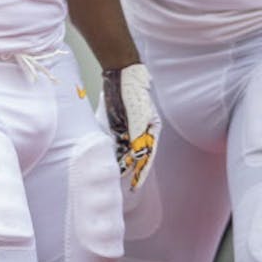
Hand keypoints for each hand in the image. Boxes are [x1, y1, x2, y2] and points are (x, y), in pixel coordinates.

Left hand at [99, 63, 159, 190]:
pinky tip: (110, 160)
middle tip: (126, 186)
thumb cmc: (134, 94)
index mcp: (152, 130)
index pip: (147, 156)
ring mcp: (129, 128)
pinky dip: (114, 151)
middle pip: (137, 155)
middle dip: (132, 170)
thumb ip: (137, 138)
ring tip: (116, 177)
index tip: (136, 185)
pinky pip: (116, 141)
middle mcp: (141, 131)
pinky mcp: (117, 124)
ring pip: (126, 150)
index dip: (142, 172)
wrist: (120, 75)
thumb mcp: (138, 117)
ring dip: (122, 162)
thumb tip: (137, 157)